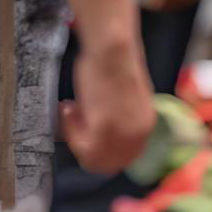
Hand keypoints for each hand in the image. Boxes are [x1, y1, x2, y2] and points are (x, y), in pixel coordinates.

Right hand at [60, 34, 155, 175]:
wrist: (112, 48)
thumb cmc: (115, 62)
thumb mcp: (126, 98)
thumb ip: (119, 118)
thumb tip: (97, 128)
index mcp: (146, 125)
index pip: (124, 157)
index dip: (100, 148)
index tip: (84, 130)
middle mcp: (138, 135)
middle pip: (108, 163)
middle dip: (85, 147)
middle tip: (72, 123)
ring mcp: (121, 134)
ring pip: (92, 157)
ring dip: (75, 137)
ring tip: (68, 111)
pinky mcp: (102, 129)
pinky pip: (81, 145)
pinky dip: (69, 129)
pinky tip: (65, 107)